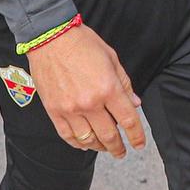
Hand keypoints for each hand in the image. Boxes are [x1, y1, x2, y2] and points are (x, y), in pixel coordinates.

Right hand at [26, 24, 146, 157]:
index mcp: (108, 88)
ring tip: (104, 147)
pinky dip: (78, 143)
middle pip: (109, 136)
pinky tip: (85, 143)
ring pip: (88, 140)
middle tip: (122, 152)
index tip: (139, 144)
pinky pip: (68, 136)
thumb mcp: (111, 58)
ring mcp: (70, 109)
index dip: (136, 136)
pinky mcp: (54, 111)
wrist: (50, 37)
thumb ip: (124, 84)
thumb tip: (135, 104)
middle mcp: (90, 103)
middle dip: (118, 148)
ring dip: (99, 147)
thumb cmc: (82, 43)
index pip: (128, 120)